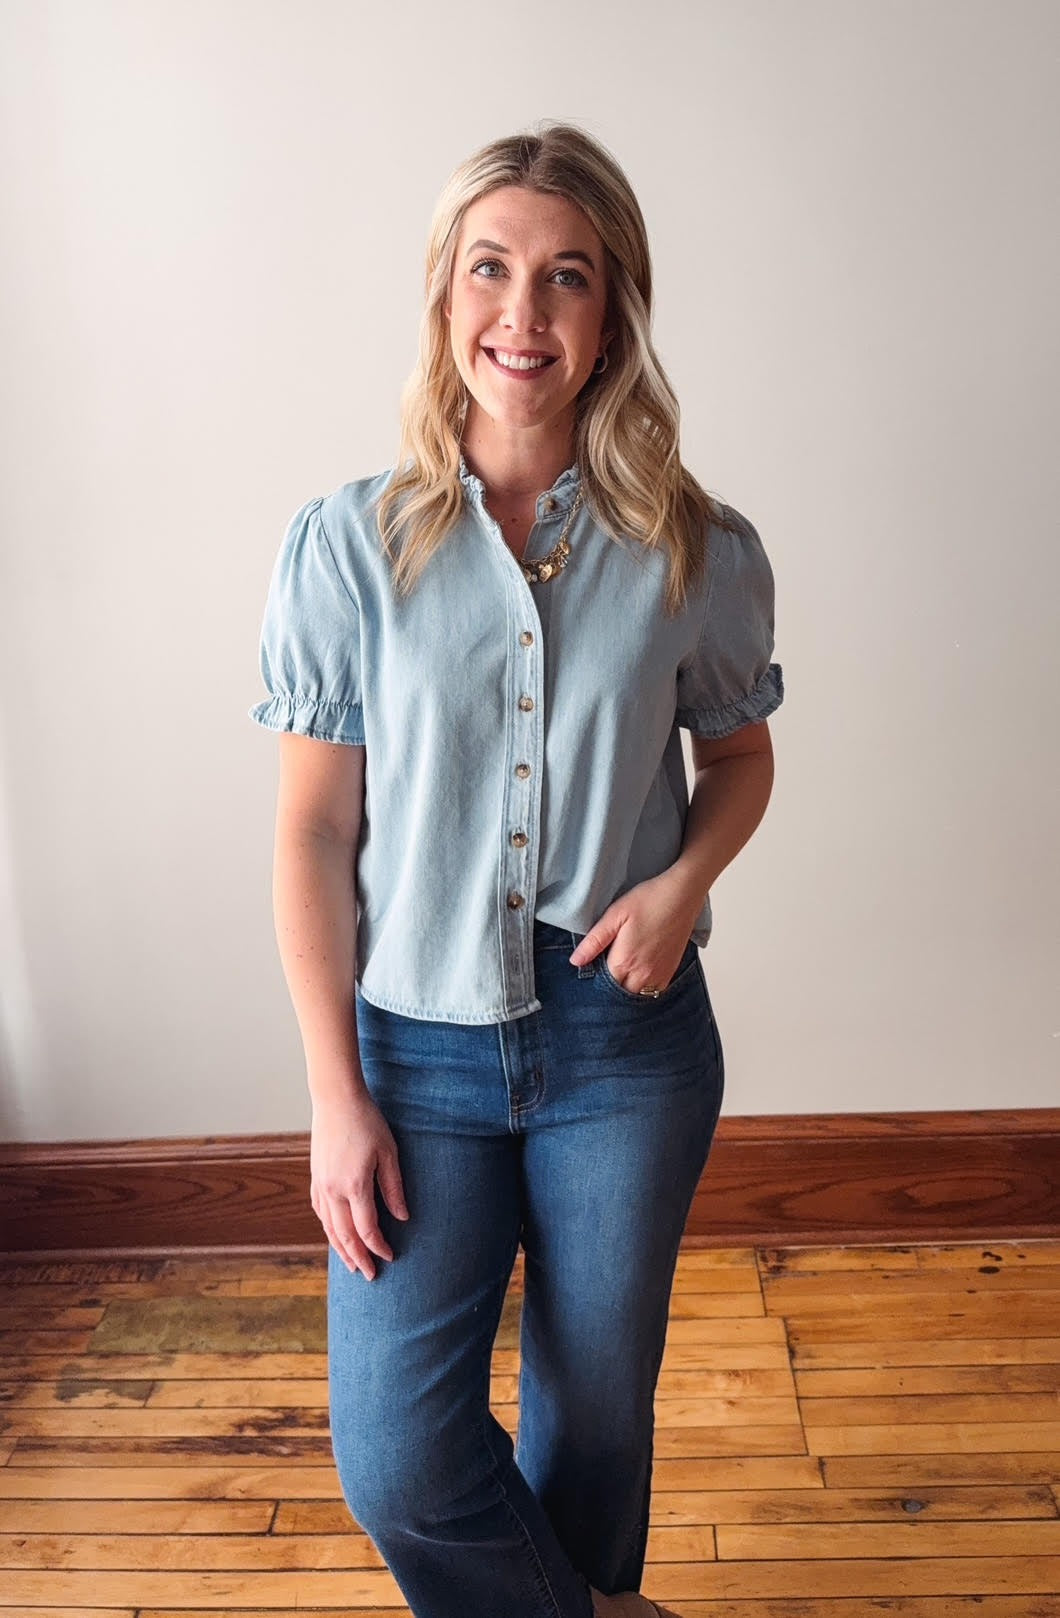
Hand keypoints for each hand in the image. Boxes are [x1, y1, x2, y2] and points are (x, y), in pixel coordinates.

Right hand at [310, 1092, 409, 1280]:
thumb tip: (402, 1217)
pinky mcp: (315, 1177)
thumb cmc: (367, 1122)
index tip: (390, 1256)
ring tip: (351, 1264)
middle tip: (370, 1275)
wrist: (336, 1100)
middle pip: (345, 1235)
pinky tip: (335, 1235)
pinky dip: (328, 1229)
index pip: (367, 1229)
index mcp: (354, 1185)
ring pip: (328, 1227)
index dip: (379, 1247)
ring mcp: (321, 1184)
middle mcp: (333, 1190)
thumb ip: (394, 1187)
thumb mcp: (389, 1152)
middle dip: (359, 1257)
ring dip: (340, 1249)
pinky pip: (320, 1212)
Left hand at [568, 868, 701, 994]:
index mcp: (624, 962)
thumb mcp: (614, 915)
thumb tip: (575, 961)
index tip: (595, 964)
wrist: (682, 895)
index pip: (603, 985)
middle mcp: (643, 974)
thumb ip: (594, 942)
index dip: (596, 977)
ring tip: (624, 967)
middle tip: (609, 964)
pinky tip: (640, 970)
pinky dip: (645, 986)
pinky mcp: (671, 970)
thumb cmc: (648, 900)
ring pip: (637, 994)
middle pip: (620, 993)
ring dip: (628, 987)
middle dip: (612, 985)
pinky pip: (654, 990)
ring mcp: (659, 974)